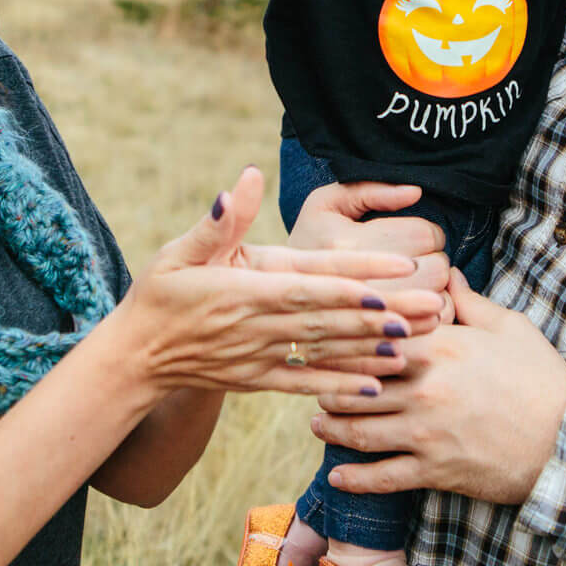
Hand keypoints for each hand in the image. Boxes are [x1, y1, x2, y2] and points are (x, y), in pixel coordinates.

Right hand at [115, 167, 443, 398]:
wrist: (135, 357)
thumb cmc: (160, 295)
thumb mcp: (180, 250)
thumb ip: (219, 220)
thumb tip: (243, 179)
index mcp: (246, 288)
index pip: (310, 282)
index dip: (354, 280)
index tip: (396, 275)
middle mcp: (259, 324)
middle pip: (332, 318)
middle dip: (383, 314)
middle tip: (430, 308)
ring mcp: (261, 356)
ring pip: (326, 350)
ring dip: (373, 347)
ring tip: (418, 343)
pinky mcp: (259, 379)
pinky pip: (307, 382)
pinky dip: (341, 385)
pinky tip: (376, 386)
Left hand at [309, 272, 565, 504]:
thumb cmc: (542, 379)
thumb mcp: (510, 327)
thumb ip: (470, 300)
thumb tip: (447, 273)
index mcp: (440, 347)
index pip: (374, 337)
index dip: (345, 337)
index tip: (325, 334)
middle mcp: (424, 388)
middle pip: (356, 383)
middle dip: (328, 382)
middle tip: (312, 380)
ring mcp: (425, 432)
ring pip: (359, 430)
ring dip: (331, 427)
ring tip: (317, 422)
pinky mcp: (433, 470)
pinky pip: (381, 476)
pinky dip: (354, 478)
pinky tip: (336, 476)